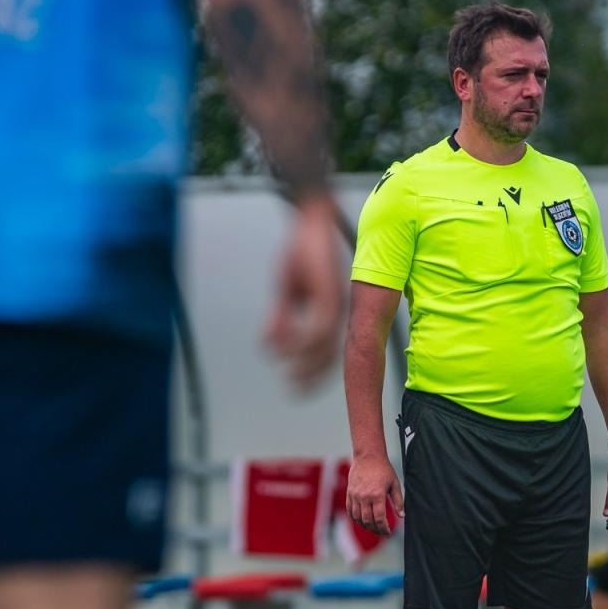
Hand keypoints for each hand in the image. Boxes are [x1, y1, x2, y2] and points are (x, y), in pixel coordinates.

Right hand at [264, 196, 346, 390]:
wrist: (311, 219)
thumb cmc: (301, 253)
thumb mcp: (287, 291)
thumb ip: (280, 319)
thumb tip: (269, 346)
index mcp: (333, 312)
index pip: (328, 352)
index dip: (314, 372)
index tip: (297, 386)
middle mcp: (338, 311)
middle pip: (330, 355)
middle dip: (312, 376)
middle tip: (294, 389)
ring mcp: (335, 303)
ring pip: (324, 345)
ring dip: (305, 362)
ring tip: (289, 374)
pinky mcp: (329, 293)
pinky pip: (318, 326)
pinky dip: (301, 341)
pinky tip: (285, 349)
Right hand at [346, 453, 402, 535]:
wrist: (368, 456)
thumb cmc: (383, 469)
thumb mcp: (394, 484)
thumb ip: (398, 501)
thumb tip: (402, 515)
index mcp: (377, 495)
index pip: (380, 518)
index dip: (384, 529)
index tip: (388, 532)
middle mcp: (365, 497)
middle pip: (368, 521)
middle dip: (376, 530)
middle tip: (382, 533)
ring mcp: (355, 495)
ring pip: (358, 518)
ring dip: (365, 526)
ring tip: (373, 528)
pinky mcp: (349, 493)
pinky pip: (350, 511)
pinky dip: (355, 519)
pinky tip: (362, 521)